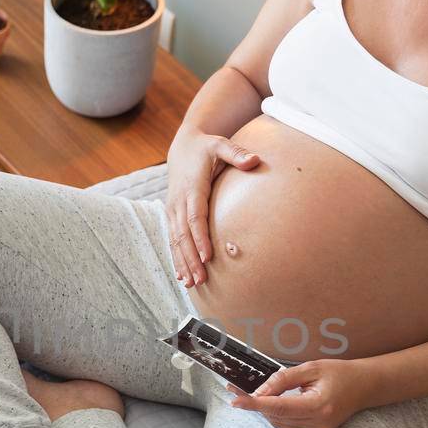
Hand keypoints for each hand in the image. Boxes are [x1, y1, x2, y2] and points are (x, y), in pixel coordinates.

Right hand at [164, 130, 260, 287]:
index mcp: (192, 189)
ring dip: (183, 262)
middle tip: (200, 279)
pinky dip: (177, 257)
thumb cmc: (205, 147)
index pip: (195, 218)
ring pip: (176, 241)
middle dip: (191, 259)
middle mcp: (178, 202)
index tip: (207, 257)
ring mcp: (173, 210)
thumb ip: (237, 153)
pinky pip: (173, 240)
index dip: (200, 238)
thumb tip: (255, 160)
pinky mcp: (172, 215)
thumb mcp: (221, 144)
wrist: (183, 147)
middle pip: (183, 235)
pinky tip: (181, 274)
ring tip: (190, 284)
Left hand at [227, 358, 366, 427]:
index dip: (255, 405)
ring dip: (266, 410)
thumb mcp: (311, 368)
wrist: (365, 386)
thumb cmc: (340, 373)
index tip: (236, 401)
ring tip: (256, 395)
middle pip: (276, 416)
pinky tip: (275, 403)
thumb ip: (283, 379)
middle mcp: (318, 423)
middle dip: (256, 404)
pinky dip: (278, 416)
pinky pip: (288, 427)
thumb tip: (259, 391)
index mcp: (319, 405)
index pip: (279, 407)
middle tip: (239, 390)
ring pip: (279, 424)